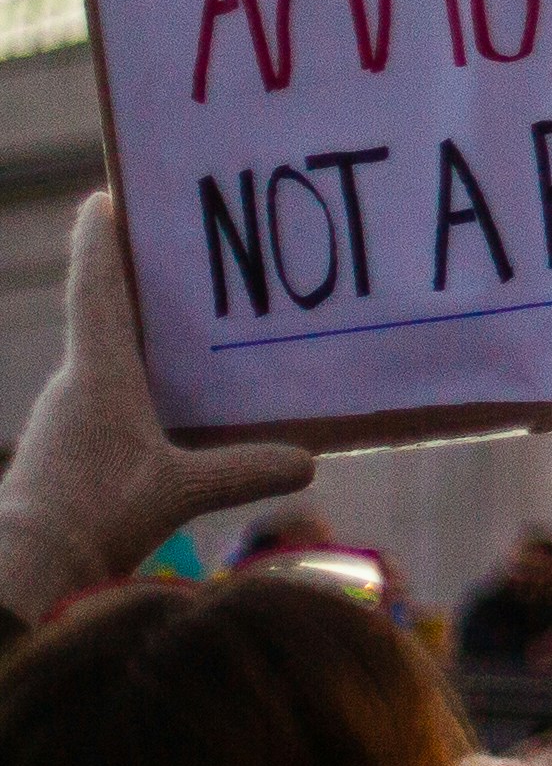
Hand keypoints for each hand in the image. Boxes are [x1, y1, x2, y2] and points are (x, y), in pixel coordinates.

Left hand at [0, 196, 318, 624]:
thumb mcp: (180, 492)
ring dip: (136, 338)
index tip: (105, 196)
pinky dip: (133, 384)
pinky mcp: (64, 448)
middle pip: (103, 316)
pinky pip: (104, 397)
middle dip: (134, 284)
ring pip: (104, 360)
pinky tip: (164, 405)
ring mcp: (65, 416)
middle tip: (173, 255)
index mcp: (99, 373)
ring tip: (185, 329)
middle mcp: (75, 384)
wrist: (24, 568)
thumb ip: (245, 470)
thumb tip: (309, 462)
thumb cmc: (96, 515)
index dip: (103, 240)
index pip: (99, 288)